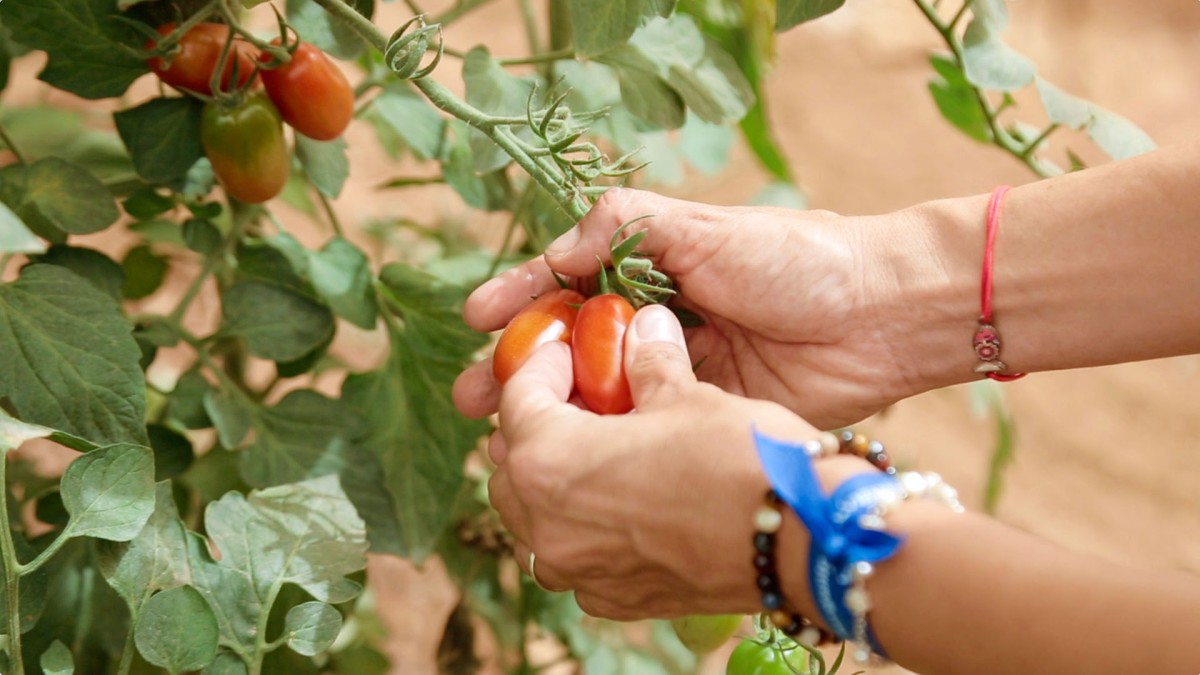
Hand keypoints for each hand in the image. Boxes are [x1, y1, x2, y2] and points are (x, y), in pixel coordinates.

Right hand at [455, 188, 913, 429]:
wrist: (880, 315)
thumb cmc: (793, 256)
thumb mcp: (700, 226)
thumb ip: (622, 228)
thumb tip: (552, 254)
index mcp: (651, 270)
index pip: (567, 284)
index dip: (520, 301)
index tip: (474, 321)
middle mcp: (656, 322)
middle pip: (570, 348)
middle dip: (519, 370)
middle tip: (473, 397)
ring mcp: (677, 372)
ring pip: (598, 396)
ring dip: (552, 414)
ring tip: (500, 435)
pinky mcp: (702, 414)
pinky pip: (642, 429)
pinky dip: (604, 442)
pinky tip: (569, 458)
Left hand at [487, 305, 871, 619]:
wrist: (803, 540)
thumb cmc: (740, 458)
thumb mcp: (687, 394)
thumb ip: (648, 362)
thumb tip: (643, 327)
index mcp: (549, 461)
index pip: (518, 398)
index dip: (543, 364)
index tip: (572, 350)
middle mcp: (547, 526)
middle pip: (513, 463)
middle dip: (538, 423)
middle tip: (580, 396)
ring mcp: (578, 571)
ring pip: (533, 517)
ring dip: (552, 478)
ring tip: (598, 448)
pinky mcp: (613, 599)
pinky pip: (574, 557)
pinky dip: (583, 526)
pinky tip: (624, 501)